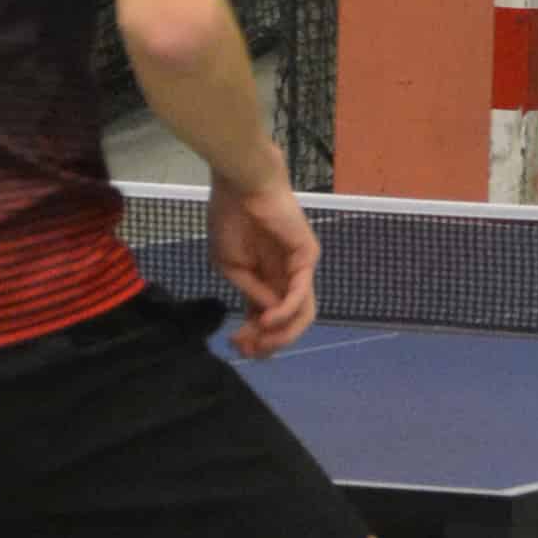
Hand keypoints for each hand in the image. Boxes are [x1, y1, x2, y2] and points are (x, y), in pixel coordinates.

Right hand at [210, 166, 318, 355]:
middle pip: (288, 323)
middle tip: (247, 351)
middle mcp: (285, 278)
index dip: (253, 338)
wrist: (240, 186)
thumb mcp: (230, 265)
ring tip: (260, 341)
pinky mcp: (307, 257)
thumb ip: (250, 292)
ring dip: (282, 335)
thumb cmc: (230, 218)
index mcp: (265, 280)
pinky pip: (301, 293)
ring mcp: (298, 269)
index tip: (234, 345)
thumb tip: (264, 315)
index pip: (266, 319)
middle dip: (269, 343)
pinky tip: (267, 319)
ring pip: (303, 315)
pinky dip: (285, 311)